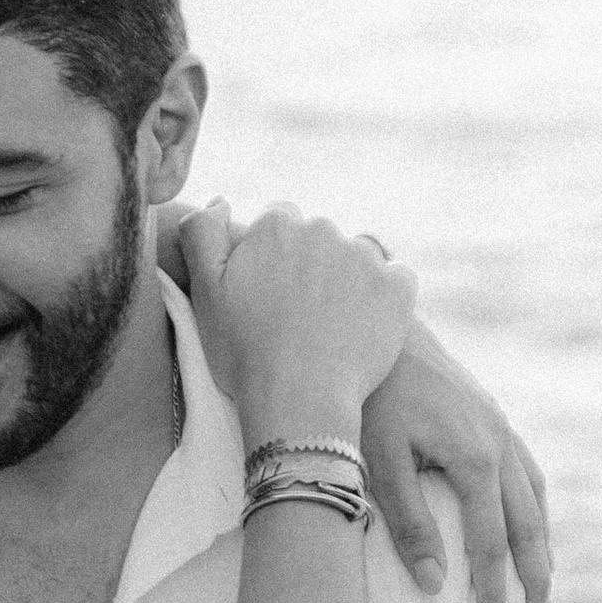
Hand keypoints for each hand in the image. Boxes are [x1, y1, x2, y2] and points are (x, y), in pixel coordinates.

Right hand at [177, 201, 417, 436]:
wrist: (299, 401)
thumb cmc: (245, 352)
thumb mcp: (205, 292)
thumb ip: (203, 235)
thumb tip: (222, 202)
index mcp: (277, 226)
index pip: (279, 222)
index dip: (273, 257)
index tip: (271, 293)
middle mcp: (323, 229)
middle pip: (319, 236)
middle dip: (311, 264)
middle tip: (299, 314)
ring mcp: (365, 257)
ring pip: (357, 255)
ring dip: (348, 277)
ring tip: (332, 323)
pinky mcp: (398, 286)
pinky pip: (396, 276)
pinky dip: (384, 295)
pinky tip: (365, 324)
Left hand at [361, 323, 552, 602]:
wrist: (378, 329)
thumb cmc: (369, 396)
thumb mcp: (380, 462)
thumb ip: (410, 524)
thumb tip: (435, 586)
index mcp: (476, 459)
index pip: (491, 544)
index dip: (494, 592)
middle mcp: (501, 444)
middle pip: (529, 527)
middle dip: (534, 579)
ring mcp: (502, 427)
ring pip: (537, 498)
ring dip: (542, 546)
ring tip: (544, 586)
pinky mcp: (493, 416)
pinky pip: (528, 472)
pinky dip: (535, 508)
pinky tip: (530, 525)